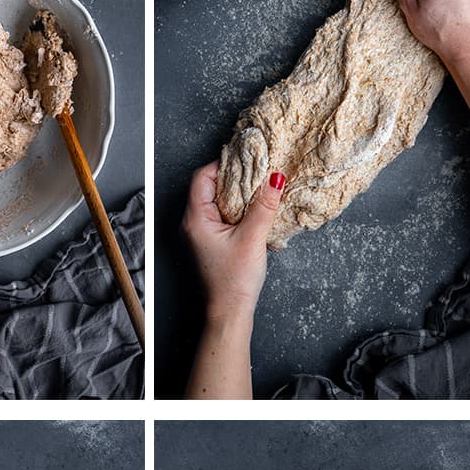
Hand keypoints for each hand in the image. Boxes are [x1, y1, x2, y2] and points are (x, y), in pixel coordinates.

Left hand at [181, 161, 284, 327]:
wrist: (229, 310)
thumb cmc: (234, 280)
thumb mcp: (252, 238)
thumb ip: (264, 206)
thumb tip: (276, 178)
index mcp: (196, 219)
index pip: (203, 177)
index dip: (225, 164)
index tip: (248, 159)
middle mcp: (194, 222)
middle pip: (211, 185)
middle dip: (235, 175)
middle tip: (259, 169)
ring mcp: (202, 231)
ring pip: (219, 199)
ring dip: (240, 191)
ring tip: (261, 186)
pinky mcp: (212, 238)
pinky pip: (224, 212)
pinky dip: (240, 205)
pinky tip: (257, 206)